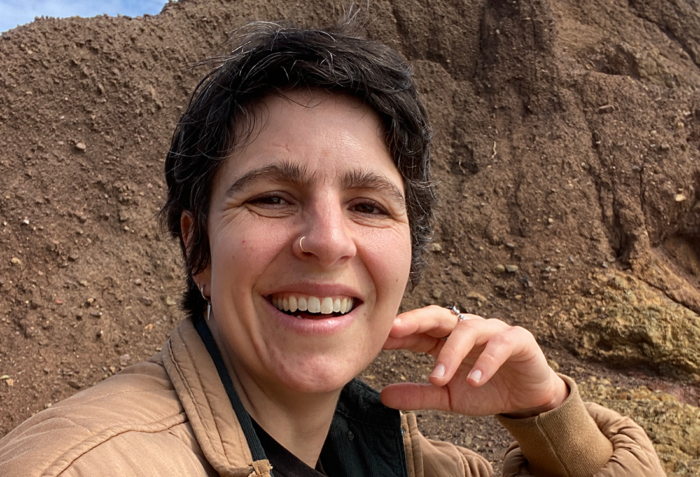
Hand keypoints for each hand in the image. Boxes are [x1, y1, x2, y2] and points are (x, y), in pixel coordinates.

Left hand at [380, 305, 567, 416]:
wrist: (527, 398)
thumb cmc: (484, 388)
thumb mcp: (448, 397)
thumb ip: (418, 394)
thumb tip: (382, 396)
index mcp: (445, 338)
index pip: (419, 330)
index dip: (399, 332)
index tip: (375, 338)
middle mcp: (466, 327)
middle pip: (439, 315)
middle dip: (416, 320)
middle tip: (395, 330)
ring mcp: (492, 330)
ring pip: (468, 329)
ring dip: (450, 353)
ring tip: (437, 378)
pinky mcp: (518, 339)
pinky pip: (501, 343)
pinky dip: (487, 360)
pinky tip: (474, 380)